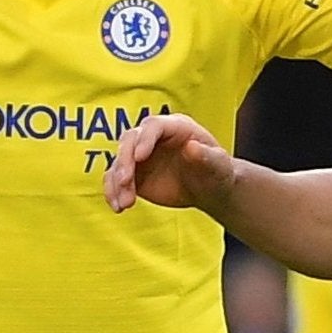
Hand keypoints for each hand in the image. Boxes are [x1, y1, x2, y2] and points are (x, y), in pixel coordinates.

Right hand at [104, 114, 233, 213]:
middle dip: (125, 161)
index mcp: (175, 126)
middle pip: (130, 140)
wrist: (209, 189)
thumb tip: (192, 148)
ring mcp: (139, 154)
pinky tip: (117, 207)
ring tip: (124, 203)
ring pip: (119, 161)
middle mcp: (152, 136)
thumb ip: (207, 156)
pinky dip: (112, 191)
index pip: (153, 126)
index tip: (139, 157)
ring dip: (116, 181)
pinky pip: (115, 179)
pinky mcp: (132, 172)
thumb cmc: (217, 172)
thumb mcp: (219, 165)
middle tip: (125, 182)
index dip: (145, 139)